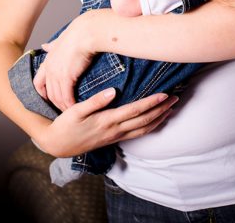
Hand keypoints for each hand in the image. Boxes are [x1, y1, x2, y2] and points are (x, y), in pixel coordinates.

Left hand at [33, 18, 93, 110]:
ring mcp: (57, 74)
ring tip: (71, 112)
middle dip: (54, 103)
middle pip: (48, 93)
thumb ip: (52, 46)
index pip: (38, 82)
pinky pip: (67, 97)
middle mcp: (50, 68)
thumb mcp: (60, 40)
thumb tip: (44, 46)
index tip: (48, 100)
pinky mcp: (67, 77)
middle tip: (62, 110)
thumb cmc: (78, 33)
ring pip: (57, 97)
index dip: (42, 93)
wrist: (86, 32)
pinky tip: (75, 108)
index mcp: (48, 60)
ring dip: (63, 106)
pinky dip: (70, 104)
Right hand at [38, 87, 178, 156]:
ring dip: (160, 119)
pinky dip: (151, 127)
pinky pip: (138, 134)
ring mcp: (115, 136)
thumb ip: (95, 101)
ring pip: (144, 129)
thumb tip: (113, 91)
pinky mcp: (114, 139)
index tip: (164, 94)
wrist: (58, 144)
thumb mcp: (76, 110)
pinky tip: (156, 121)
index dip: (151, 102)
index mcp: (107, 120)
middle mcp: (115, 130)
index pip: (135, 111)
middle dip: (161, 110)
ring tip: (172, 108)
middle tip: (176, 98)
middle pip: (144, 120)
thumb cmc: (66, 124)